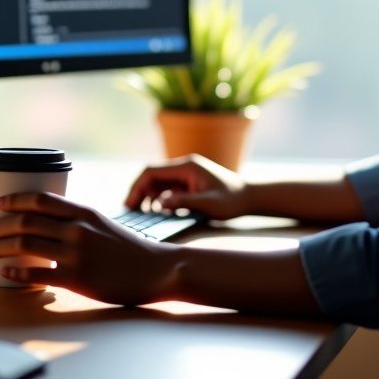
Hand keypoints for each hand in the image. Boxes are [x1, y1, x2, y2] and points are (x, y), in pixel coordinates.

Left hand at [0, 192, 176, 304]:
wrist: (156, 268)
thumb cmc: (130, 249)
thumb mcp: (103, 224)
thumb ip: (78, 222)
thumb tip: (48, 225)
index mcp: (83, 212)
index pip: (41, 199)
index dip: (15, 200)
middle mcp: (77, 228)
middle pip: (26, 221)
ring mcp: (76, 253)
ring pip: (26, 245)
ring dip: (0, 247)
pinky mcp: (77, 278)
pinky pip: (38, 274)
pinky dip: (17, 271)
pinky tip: (5, 272)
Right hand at [124, 154, 247, 219]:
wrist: (249, 196)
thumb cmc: (231, 201)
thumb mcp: (209, 204)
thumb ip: (184, 202)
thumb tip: (160, 203)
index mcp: (187, 167)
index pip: (152, 171)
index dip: (137, 186)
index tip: (129, 204)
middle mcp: (184, 166)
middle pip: (152, 174)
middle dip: (138, 191)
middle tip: (129, 210)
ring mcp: (186, 173)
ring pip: (157, 181)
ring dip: (146, 194)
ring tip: (139, 213)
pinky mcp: (188, 182)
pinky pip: (166, 187)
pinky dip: (157, 197)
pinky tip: (155, 211)